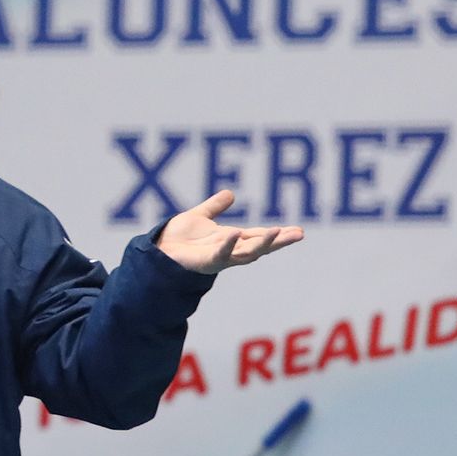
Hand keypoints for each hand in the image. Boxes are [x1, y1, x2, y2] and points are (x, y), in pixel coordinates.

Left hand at [156, 190, 303, 274]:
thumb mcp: (200, 217)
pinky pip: (219, 254)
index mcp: (231, 240)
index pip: (259, 236)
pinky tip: (234, 233)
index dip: (278, 234)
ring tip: (278, 232)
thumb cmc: (178, 239)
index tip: (299, 231)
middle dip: (279, 241)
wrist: (157, 251)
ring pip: (246, 253)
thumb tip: (230, 194)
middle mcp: (229, 251)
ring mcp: (219, 258)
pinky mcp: (205, 262)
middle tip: (298, 234)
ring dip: (262, 244)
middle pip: (259, 246)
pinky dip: (228, 245)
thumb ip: (215, 207)